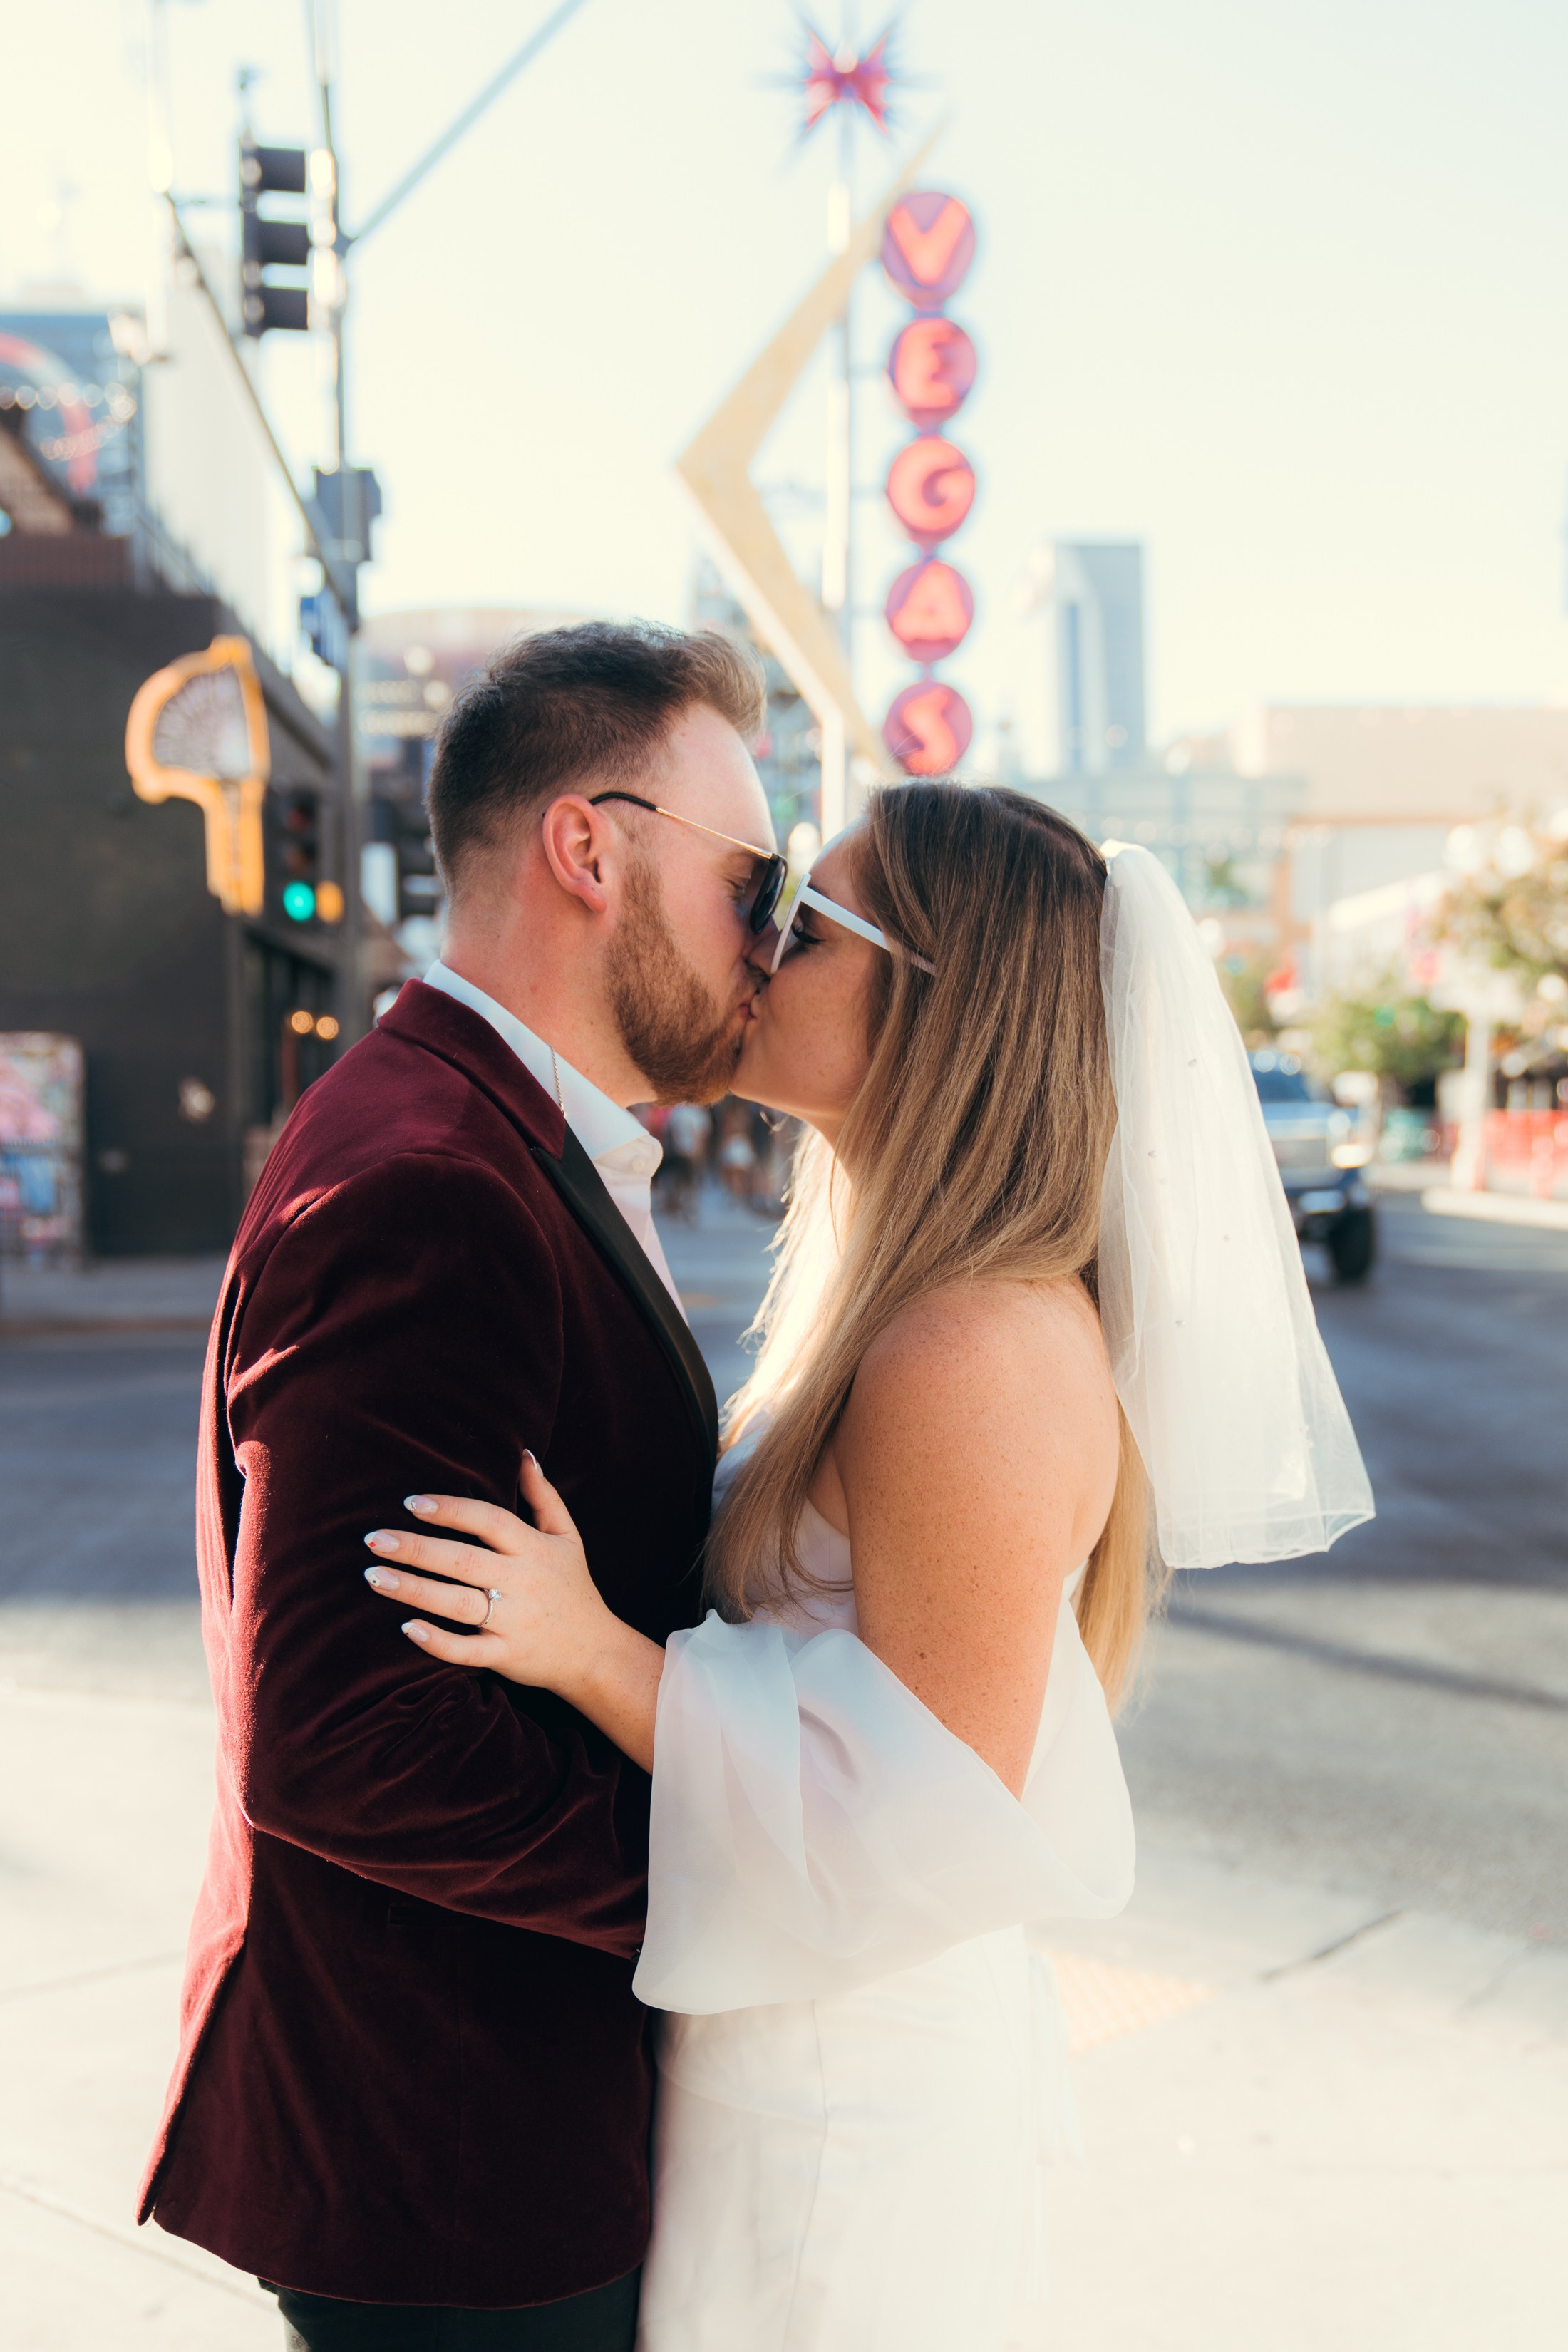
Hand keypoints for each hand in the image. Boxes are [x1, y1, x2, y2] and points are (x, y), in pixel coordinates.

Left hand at [362, 1454, 614, 1710]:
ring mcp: (513, 1620)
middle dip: (416, 1548)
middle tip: (373, 1538)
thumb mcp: (567, 1537)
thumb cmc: (573, 1588)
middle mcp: (522, 1581)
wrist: (597, 1652)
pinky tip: (407, 1628)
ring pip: (456, 1603)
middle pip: (462, 1560)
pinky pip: (467, 1650)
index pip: (488, 1520)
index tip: (411, 1502)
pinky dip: (437, 1641)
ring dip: (412, 1589)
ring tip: (373, 1576)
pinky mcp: (506, 1655)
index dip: (450, 1509)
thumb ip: (544, 1496)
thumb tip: (524, 1454)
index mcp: (533, 1549)